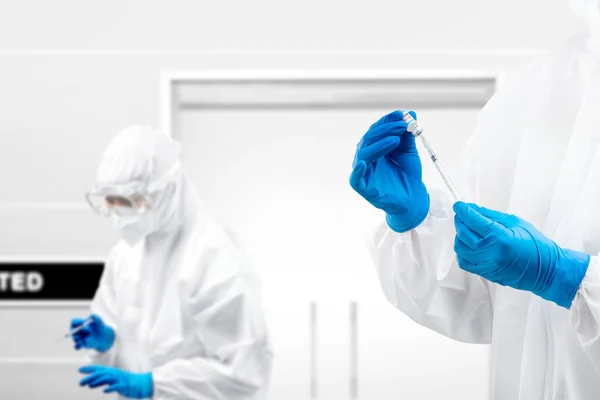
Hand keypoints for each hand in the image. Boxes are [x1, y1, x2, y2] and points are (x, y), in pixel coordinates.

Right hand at [70, 314, 114, 351]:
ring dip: (81, 337)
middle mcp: (76, 331)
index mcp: (78, 323)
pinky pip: (76, 347)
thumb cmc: (99, 326)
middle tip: (87, 329)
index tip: (83, 322)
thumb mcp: (98, 320)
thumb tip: (91, 316)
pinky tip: (86, 342)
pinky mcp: (80, 345)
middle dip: (79, 330)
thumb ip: (95, 316)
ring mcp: (77, 339)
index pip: (73, 321)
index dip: (77, 321)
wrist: (103, 336)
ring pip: (75, 338)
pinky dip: (80, 345)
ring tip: (90, 335)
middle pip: (72, 330)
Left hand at [79, 365, 152, 398]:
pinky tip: (105, 390)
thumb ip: (103, 380)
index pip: (99, 369)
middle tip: (80, 383)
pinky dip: (111, 388)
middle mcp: (115, 374)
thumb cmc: (127, 382)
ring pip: (108, 378)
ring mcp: (120, 379)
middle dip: (90, 377)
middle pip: (101, 374)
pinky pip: (117, 386)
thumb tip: (91, 383)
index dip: (90, 368)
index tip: (80, 370)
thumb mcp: (113, 380)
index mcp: (112, 372)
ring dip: (98, 382)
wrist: (142, 383)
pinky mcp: (125, 385)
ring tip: (90, 386)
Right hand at [349, 110, 429, 231]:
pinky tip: (365, 163)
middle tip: (402, 126)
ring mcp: (363, 171)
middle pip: (369, 139)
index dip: (387, 121)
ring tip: (395, 140)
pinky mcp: (363, 187)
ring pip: (363, 154)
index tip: (401, 115)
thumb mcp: (409, 151)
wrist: (413, 197)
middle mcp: (367, 157)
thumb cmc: (408, 174)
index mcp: (375, 147)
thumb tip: (410, 113)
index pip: (376, 130)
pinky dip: (358, 170)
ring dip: (378, 144)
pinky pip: (355, 178)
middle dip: (386, 130)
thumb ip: (407, 135)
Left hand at [453, 202, 589, 307]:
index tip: (459, 205)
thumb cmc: (536, 246)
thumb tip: (473, 209)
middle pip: (463, 233)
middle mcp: (490, 252)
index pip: (473, 220)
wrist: (546, 271)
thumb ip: (491, 216)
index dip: (463, 210)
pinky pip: (464, 262)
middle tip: (463, 215)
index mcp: (499, 237)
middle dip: (460, 221)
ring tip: (466, 229)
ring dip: (460, 236)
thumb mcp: (516, 223)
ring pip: (460, 248)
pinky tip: (468, 245)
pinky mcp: (485, 273)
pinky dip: (462, 251)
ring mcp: (486, 265)